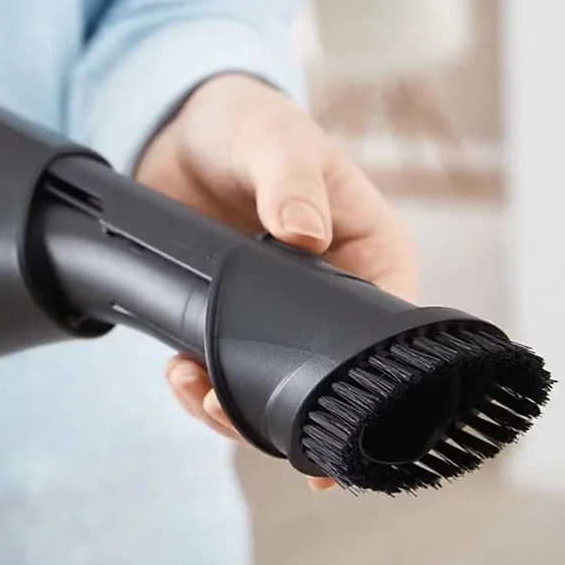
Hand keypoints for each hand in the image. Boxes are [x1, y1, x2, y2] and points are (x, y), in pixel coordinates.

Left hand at [136, 74, 417, 490]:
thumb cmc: (252, 126)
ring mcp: (282, 316)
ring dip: (231, 406)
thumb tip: (305, 232)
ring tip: (193, 389)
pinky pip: (227, 369)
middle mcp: (334, 297)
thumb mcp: (277, 140)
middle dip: (278, 411)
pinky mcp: (235, 320)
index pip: (385, 339)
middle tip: (224, 410)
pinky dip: (202, 385)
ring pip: (273, 387)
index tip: (327, 438)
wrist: (185, 134)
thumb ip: (292, 181)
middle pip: (325, 380)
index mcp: (372, 258)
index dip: (364, 393)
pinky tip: (179, 372)